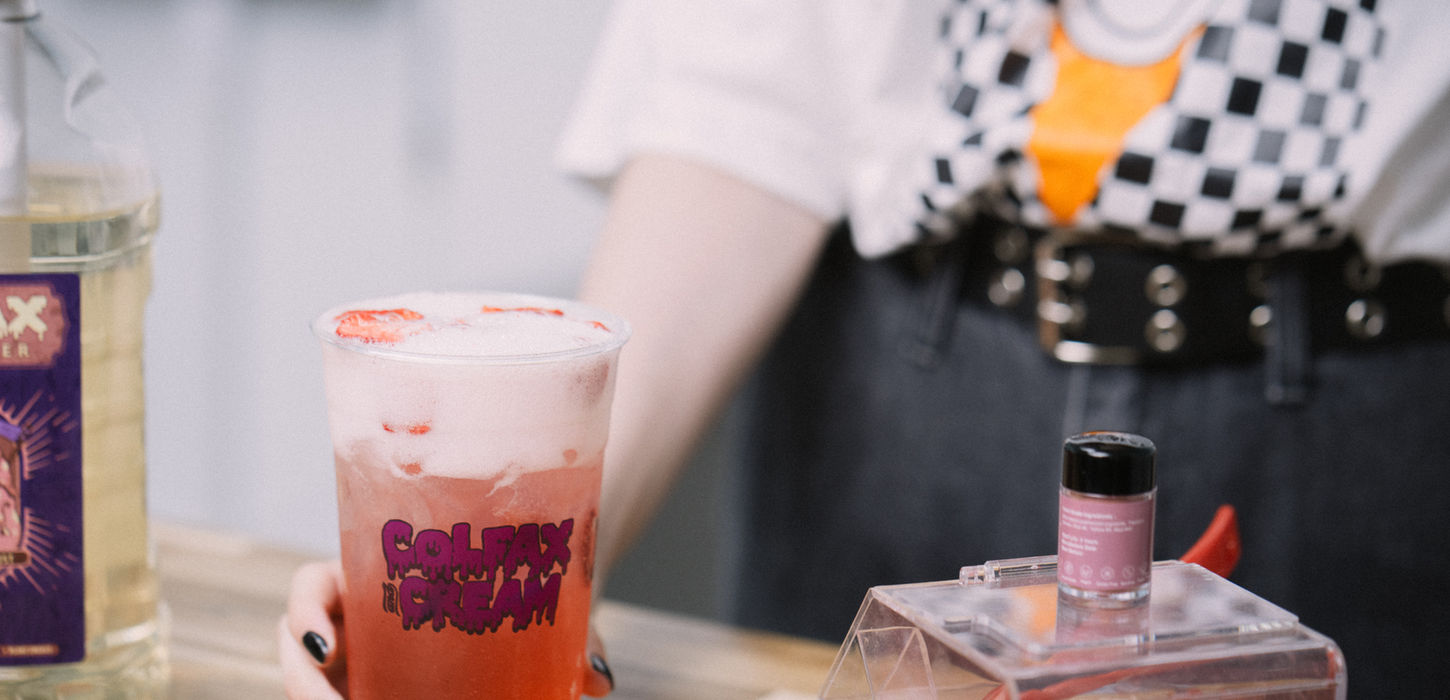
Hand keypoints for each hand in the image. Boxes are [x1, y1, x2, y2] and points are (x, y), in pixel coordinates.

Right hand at [277, 560, 613, 697]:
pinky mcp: (366, 682)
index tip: (328, 645)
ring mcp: (355, 656)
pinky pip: (341, 693)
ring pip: (309, 679)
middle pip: (298, 646)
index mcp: (370, 576)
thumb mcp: (541, 602)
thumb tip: (600, 679)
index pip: (311, 587)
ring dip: (315, 698)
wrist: (522, 596)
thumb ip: (573, 636)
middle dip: (303, 685)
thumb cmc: (521, 586)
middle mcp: (352, 617)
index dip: (305, 613)